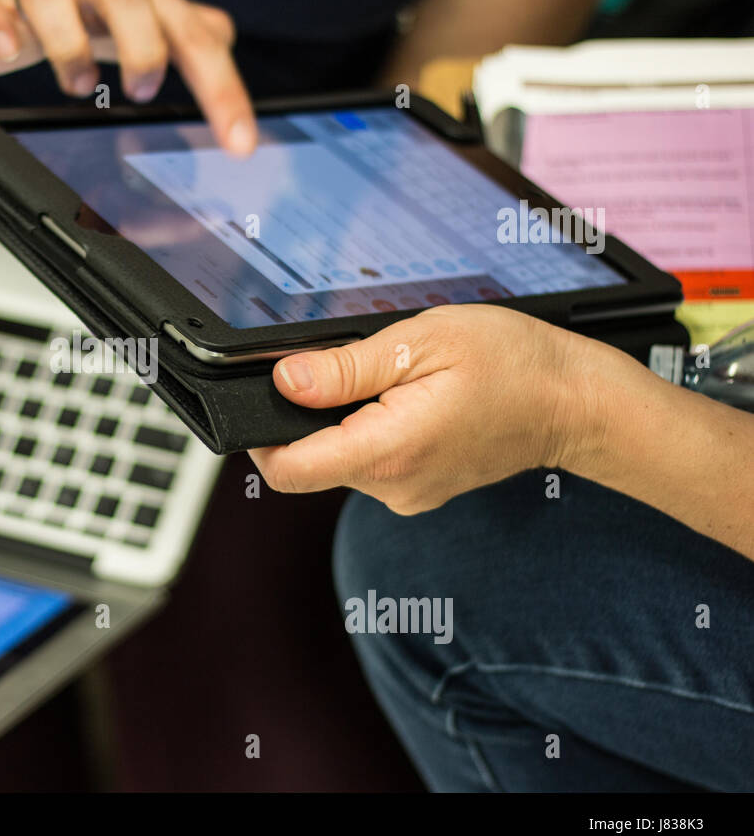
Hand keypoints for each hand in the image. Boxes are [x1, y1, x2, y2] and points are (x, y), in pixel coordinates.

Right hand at [0, 0, 255, 154]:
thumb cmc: (74, 7)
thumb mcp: (135, 24)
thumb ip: (181, 37)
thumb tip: (226, 43)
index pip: (192, 37)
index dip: (221, 90)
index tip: (238, 142)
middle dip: (143, 46)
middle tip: (142, 93)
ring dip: (69, 45)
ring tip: (77, 85)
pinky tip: (8, 51)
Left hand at [248, 304, 641, 512]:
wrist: (575, 403)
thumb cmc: (513, 365)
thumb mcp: (420, 342)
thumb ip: (346, 369)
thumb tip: (285, 381)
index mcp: (387, 451)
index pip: (288, 471)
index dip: (261, 437)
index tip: (266, 400)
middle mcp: (393, 486)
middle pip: (310, 460)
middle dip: (311, 415)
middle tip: (350, 367)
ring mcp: (407, 493)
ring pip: (340, 459)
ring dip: (346, 420)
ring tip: (393, 379)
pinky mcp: (418, 488)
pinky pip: (372, 460)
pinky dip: (373, 429)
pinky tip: (408, 400)